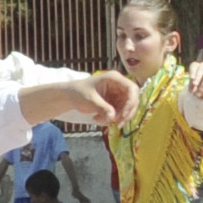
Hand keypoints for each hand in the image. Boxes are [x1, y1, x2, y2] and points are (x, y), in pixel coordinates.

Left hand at [20, 71, 138, 128]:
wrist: (70, 96)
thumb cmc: (79, 92)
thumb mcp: (90, 100)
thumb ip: (102, 108)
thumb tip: (113, 117)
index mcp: (114, 78)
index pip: (132, 88)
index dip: (132, 102)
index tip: (125, 115)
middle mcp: (119, 85)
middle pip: (133, 101)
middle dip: (126, 114)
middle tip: (116, 124)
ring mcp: (118, 95)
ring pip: (127, 109)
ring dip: (116, 118)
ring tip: (98, 120)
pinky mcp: (115, 103)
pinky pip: (120, 114)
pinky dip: (110, 119)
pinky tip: (98, 119)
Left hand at [184, 61, 202, 100]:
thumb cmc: (196, 83)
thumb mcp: (192, 85)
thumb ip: (192, 86)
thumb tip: (193, 90)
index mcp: (195, 65)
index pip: (194, 66)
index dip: (193, 72)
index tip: (192, 78)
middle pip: (201, 70)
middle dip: (198, 78)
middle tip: (195, 84)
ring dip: (202, 86)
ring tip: (198, 94)